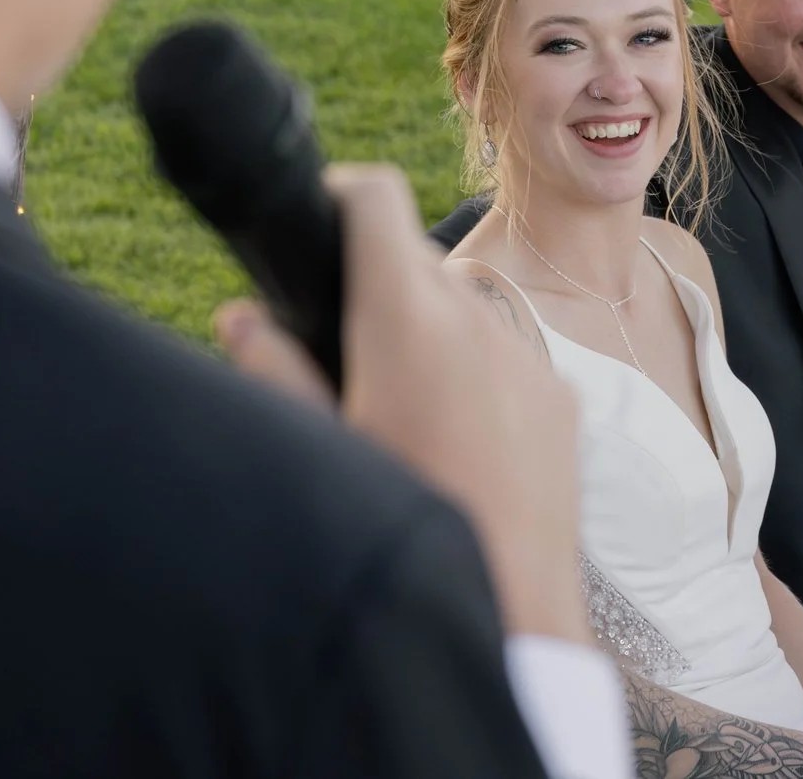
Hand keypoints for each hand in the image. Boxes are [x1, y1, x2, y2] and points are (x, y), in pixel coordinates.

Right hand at [214, 163, 586, 645]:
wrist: (513, 611)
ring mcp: (527, 355)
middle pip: (417, 261)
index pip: (377, 198)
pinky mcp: (562, 395)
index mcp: (404, 319)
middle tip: (344, 346)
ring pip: (466, 310)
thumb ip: (276, 373)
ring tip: (401, 410)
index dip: (342, 193)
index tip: (321, 217)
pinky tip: (456, 444)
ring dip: (431, 333)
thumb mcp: (324, 450)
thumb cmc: (403, 524)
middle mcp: (474, 318)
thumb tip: (240, 317)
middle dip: (378, 285)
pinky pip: (508, 358)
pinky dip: (478, 376)